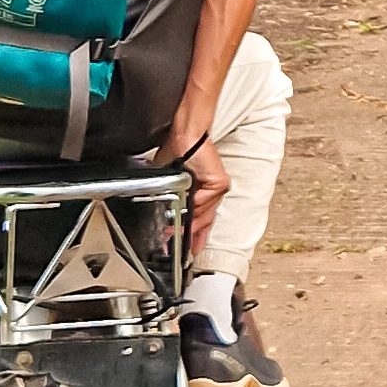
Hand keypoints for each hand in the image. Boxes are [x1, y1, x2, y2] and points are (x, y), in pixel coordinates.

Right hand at [177, 132, 230, 263]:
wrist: (183, 137)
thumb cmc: (177, 155)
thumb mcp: (172, 182)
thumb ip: (174, 200)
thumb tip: (167, 219)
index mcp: (204, 192)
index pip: (203, 219)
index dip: (197, 236)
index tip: (191, 249)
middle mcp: (213, 192)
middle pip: (206, 220)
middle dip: (192, 234)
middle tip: (182, 245)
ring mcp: (218, 188)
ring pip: (203, 212)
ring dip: (189, 220)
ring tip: (175, 228)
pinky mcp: (219, 182)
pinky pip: (204, 201)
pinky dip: (194, 204)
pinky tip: (186, 206)